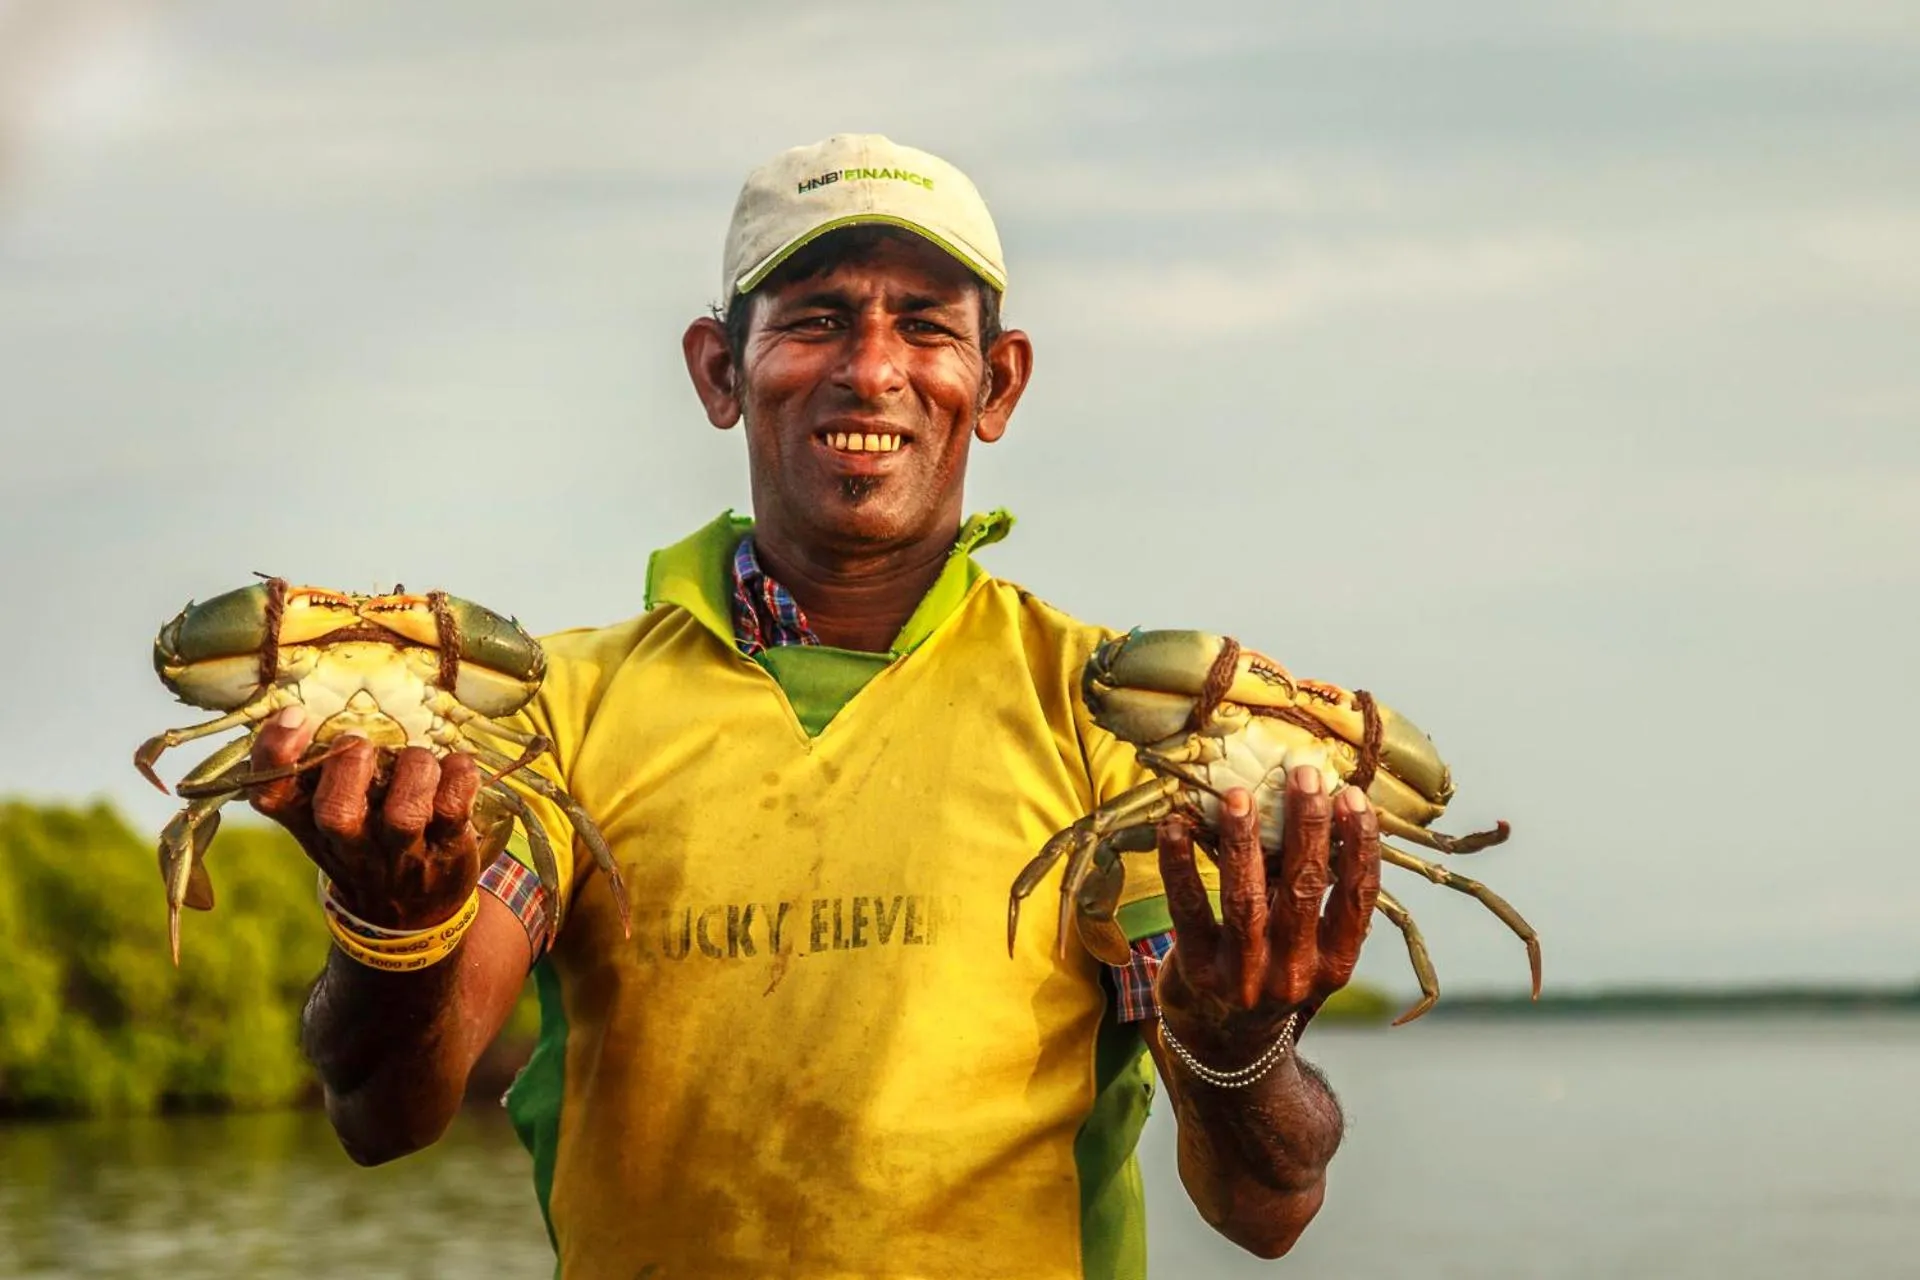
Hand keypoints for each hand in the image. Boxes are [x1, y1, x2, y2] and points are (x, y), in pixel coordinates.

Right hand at [248, 705, 483, 930]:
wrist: (410, 918)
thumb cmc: (364, 845)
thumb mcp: (324, 821)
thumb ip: (314, 775)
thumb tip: (304, 708)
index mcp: (312, 828)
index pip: (274, 797)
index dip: (277, 756)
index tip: (294, 714)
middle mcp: (352, 844)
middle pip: (336, 811)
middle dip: (350, 767)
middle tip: (360, 745)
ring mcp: (402, 852)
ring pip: (403, 813)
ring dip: (414, 769)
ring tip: (419, 759)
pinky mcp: (447, 851)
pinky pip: (454, 811)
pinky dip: (459, 777)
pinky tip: (459, 765)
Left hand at [1156, 767, 1380, 1048]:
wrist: (1225, 1044)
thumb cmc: (1274, 974)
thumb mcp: (1309, 948)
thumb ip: (1313, 893)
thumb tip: (1315, 811)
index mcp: (1334, 964)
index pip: (1355, 899)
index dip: (1358, 846)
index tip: (1353, 797)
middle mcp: (1293, 974)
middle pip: (1303, 890)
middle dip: (1306, 827)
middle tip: (1303, 773)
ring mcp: (1243, 975)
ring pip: (1245, 898)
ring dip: (1242, 841)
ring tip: (1238, 794)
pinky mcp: (1196, 971)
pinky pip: (1187, 909)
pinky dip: (1179, 865)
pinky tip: (1174, 826)